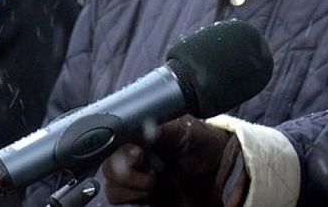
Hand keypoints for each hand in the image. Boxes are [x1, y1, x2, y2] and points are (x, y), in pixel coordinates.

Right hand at [101, 115, 239, 205]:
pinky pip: (119, 198)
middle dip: (123, 168)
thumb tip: (145, 129)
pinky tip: (149, 193)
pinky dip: (130, 197)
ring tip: (154, 182)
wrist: (220, 172)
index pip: (116, 138)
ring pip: (111, 182)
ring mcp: (135, 175)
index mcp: (142, 133)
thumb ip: (165, 130)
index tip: (137, 153)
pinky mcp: (138, 195)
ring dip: (129, 185)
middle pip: (108, 161)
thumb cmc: (204, 145)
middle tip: (144, 167)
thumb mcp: (188, 132)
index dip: (120, 147)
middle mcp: (135, 153)